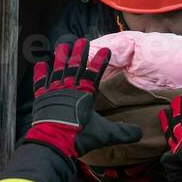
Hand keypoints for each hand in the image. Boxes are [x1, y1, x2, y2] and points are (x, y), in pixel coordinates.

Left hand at [25, 39, 141, 159]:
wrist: (54, 140)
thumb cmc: (80, 136)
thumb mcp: (105, 134)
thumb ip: (123, 132)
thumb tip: (140, 133)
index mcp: (86, 93)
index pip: (95, 73)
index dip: (100, 61)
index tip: (105, 50)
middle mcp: (70, 88)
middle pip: (76, 66)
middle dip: (79, 53)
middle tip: (82, 41)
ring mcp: (55, 91)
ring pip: (59, 70)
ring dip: (61, 57)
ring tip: (63, 46)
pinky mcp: (42, 98)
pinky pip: (41, 82)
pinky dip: (40, 73)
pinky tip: (40, 63)